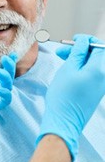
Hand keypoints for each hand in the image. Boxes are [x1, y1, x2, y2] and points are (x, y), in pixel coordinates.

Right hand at [36, 34, 104, 160]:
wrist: (64, 121)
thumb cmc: (63, 96)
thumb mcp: (68, 69)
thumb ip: (78, 52)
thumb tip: (84, 41)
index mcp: (99, 70)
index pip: (99, 46)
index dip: (87, 40)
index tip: (74, 40)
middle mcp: (104, 77)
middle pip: (96, 55)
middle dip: (80, 50)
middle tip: (63, 51)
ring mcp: (101, 85)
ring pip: (92, 64)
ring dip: (79, 59)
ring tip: (61, 58)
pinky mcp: (96, 91)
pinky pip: (91, 74)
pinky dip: (81, 68)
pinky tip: (68, 69)